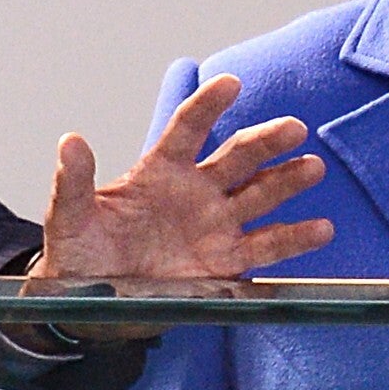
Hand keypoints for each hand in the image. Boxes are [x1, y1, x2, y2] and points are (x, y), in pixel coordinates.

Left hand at [30, 74, 333, 288]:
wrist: (92, 305)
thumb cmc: (80, 255)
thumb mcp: (69, 218)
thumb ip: (74, 181)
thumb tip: (70, 141)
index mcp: (160, 171)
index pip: (189, 128)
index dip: (208, 105)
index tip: (230, 83)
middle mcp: (195, 191)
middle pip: (237, 157)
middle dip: (265, 142)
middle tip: (293, 129)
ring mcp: (214, 225)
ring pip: (259, 195)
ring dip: (287, 181)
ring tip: (312, 168)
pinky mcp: (225, 263)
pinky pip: (265, 247)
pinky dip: (293, 239)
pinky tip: (319, 230)